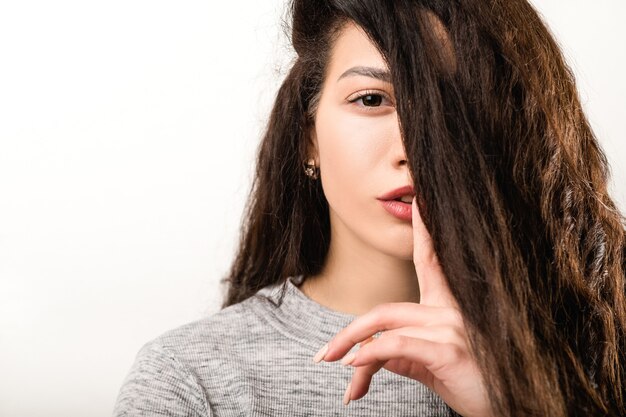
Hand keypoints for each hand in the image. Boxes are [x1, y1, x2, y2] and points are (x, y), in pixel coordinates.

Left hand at [313, 198, 492, 416]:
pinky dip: (370, 353)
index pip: (430, 260)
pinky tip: (353, 368)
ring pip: (385, 324)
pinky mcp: (448, 349)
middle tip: (322, 355)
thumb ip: (402, 354)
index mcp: (448, 308)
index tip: (417, 200)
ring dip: (350, 346)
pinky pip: (396, 343)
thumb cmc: (476, 386)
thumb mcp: (431, 366)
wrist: (515, 409)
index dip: (423, 228)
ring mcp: (450, 327)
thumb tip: (369, 353)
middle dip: (349, 332)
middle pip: (385, 309)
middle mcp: (449, 310)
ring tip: (331, 363)